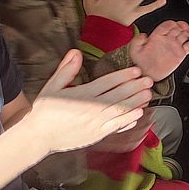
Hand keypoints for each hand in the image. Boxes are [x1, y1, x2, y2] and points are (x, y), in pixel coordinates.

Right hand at [21, 51, 152, 154]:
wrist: (39, 137)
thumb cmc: (45, 111)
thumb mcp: (52, 87)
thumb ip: (66, 70)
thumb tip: (76, 52)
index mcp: (81, 95)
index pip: (107, 82)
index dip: (124, 75)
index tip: (136, 70)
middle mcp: (91, 109)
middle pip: (119, 95)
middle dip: (136, 87)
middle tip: (149, 80)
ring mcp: (96, 124)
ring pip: (121, 111)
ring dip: (137, 102)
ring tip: (148, 94)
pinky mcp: (97, 135)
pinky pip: (117, 127)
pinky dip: (129, 120)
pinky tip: (139, 114)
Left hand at [128, 20, 188, 80]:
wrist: (147, 74)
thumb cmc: (140, 63)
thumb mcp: (134, 51)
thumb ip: (137, 41)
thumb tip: (143, 35)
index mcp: (157, 37)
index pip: (166, 26)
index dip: (171, 23)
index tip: (175, 24)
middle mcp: (166, 40)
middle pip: (177, 28)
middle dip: (182, 26)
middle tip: (185, 27)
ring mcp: (174, 46)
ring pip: (184, 35)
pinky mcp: (179, 54)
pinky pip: (188, 47)